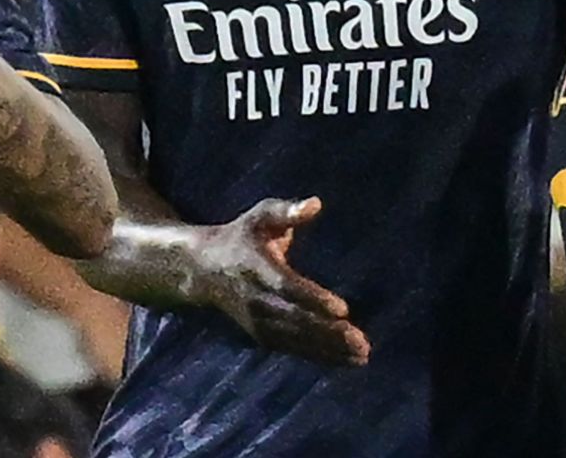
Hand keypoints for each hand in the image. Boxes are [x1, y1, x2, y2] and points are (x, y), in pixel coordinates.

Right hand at [186, 197, 370, 365]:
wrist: (203, 270)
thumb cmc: (242, 236)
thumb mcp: (260, 216)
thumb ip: (286, 212)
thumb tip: (315, 204)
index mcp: (256, 269)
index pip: (287, 287)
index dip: (314, 299)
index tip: (343, 309)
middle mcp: (256, 301)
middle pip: (295, 320)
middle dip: (328, 333)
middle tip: (362, 342)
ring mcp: (257, 322)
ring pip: (295, 340)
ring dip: (328, 350)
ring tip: (361, 356)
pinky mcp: (261, 335)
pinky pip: (292, 348)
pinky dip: (318, 356)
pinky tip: (346, 361)